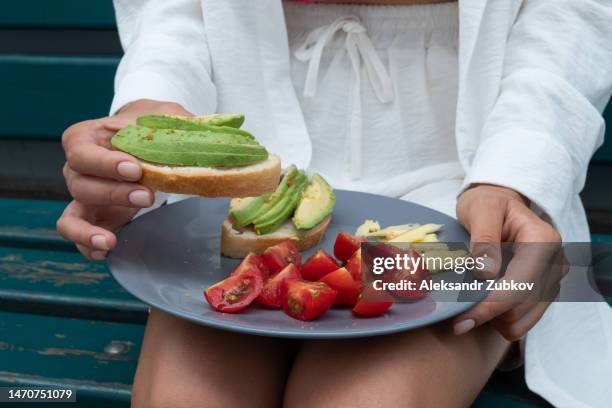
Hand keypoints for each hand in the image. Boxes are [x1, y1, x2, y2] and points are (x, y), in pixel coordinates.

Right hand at [57, 99, 192, 259]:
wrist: (146, 139)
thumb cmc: (152, 126)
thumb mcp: (167, 116)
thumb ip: (185, 123)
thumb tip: (220, 138)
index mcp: (89, 137)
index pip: (81, 150)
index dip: (104, 162)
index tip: (135, 168)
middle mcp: (79, 167)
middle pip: (80, 183)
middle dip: (114, 193)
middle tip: (148, 197)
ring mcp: (85, 195)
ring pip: (73, 215)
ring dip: (92, 229)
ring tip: (112, 241)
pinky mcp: (94, 216)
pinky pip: (78, 235)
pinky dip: (87, 246)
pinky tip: (108, 251)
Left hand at [453, 184, 564, 340]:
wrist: (499, 202)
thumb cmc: (487, 202)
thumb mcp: (480, 209)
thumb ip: (483, 237)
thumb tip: (485, 272)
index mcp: (543, 241)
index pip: (519, 286)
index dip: (490, 307)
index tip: (461, 321)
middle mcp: (555, 263)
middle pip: (521, 309)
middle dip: (489, 315)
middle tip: (457, 312)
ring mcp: (551, 279)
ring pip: (522, 321)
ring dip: (494, 319)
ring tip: (470, 303)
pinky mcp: (543, 291)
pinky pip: (521, 320)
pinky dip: (500, 318)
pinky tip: (483, 303)